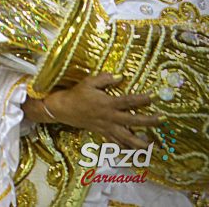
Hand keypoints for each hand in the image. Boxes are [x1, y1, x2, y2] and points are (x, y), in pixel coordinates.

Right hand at [30, 73, 158, 148]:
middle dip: (149, 121)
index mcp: (108, 103)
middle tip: (162, 119)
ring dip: (140, 142)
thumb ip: (105, 78)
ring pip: (126, 137)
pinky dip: (125, 149)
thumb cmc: (78, 94)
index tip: (153, 96)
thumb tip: (121, 76)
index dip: (142, 99)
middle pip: (133, 121)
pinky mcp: (103, 133)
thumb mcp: (89, 82)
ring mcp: (107, 127)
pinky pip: (116, 143)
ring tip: (152, 145)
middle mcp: (110, 117)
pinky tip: (134, 152)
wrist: (64, 109)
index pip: (128, 101)